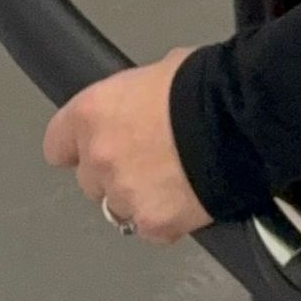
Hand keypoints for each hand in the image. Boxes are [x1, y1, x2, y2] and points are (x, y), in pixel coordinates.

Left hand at [41, 48, 212, 245]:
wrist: (243, 120)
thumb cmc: (207, 87)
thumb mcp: (162, 71)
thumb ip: (138, 98)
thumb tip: (147, 105)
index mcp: (93, 113)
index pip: (57, 145)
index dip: (76, 148)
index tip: (90, 149)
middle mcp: (100, 157)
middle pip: (90, 180)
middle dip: (114, 174)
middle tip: (149, 162)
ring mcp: (124, 194)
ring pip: (118, 208)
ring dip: (137, 199)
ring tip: (173, 183)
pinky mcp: (154, 223)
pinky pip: (151, 229)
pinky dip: (166, 220)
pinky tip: (188, 201)